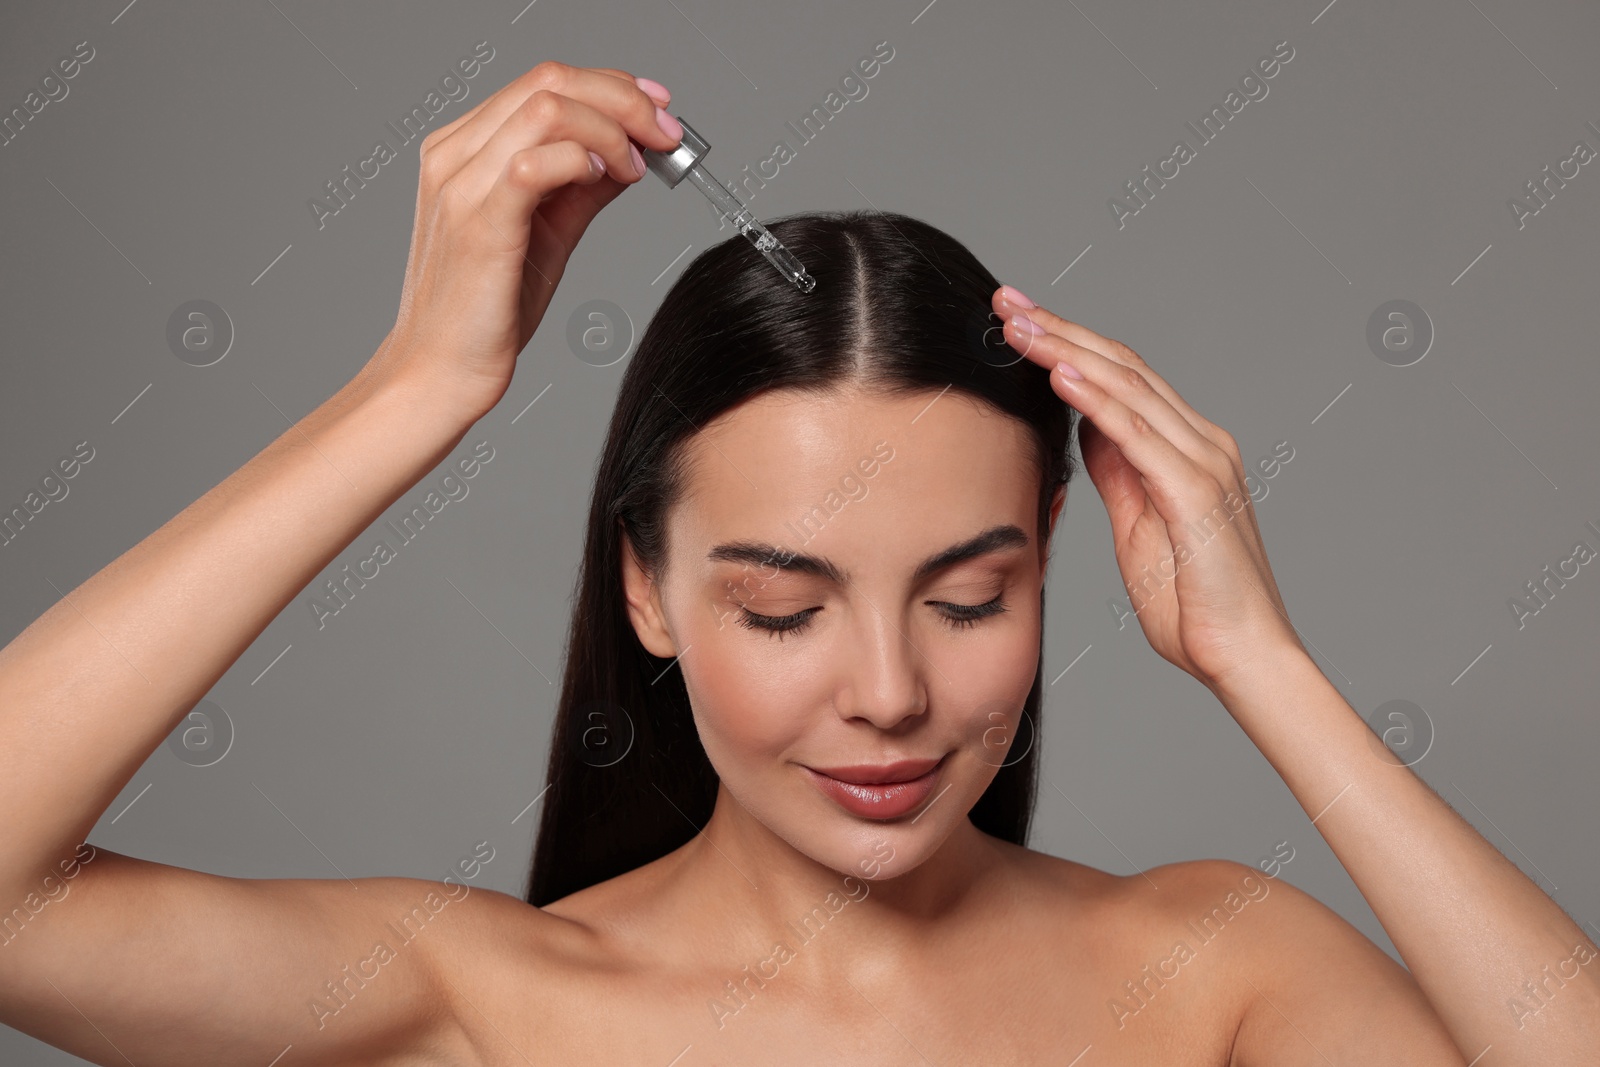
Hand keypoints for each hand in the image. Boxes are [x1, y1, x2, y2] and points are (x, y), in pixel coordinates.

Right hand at [370, 62, 682, 416]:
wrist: (440, 371)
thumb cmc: (484, 311)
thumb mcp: (546, 233)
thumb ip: (582, 187)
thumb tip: (629, 153)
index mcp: (464, 149)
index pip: (543, 83)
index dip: (612, 86)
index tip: (659, 108)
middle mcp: (455, 155)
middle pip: (549, 82)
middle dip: (624, 99)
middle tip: (665, 133)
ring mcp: (461, 185)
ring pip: (547, 109)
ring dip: (611, 129)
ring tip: (636, 166)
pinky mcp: (479, 222)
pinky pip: (536, 163)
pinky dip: (582, 159)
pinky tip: (603, 179)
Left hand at [992, 286, 1304, 695]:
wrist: (1243, 657)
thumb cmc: (1194, 605)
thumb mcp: (1138, 528)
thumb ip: (1119, 475)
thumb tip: (1088, 429)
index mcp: (1188, 449)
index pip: (1122, 378)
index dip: (1069, 343)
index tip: (1017, 320)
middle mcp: (1202, 442)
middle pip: (1122, 367)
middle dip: (1059, 330)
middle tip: (1005, 300)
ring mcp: (1204, 462)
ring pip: (1127, 388)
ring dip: (1066, 351)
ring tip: (1018, 325)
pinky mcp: (1197, 492)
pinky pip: (1138, 435)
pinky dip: (1097, 401)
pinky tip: (1059, 375)